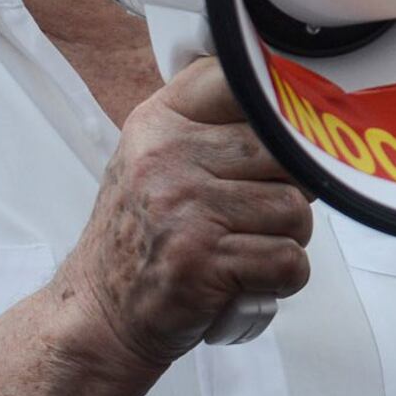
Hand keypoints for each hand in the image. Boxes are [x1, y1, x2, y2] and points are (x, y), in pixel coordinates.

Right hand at [66, 58, 312, 377]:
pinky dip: (282, 280)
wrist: (98, 315)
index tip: (287, 128)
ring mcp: (183, 209)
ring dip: (288, 239)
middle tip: (261, 215)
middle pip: (284, 151)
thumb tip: (297, 107)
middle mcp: (167, 158)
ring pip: (295, 209)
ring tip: (250, 249)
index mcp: (160, 123)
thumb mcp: (155, 163)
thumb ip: (211, 128)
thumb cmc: (142, 240)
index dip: (278, 106)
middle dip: (291, 188)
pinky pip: (289, 260)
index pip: (237, 80)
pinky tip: (250, 279)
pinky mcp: (200, 261)